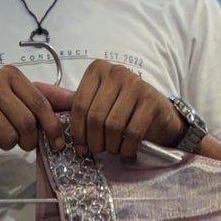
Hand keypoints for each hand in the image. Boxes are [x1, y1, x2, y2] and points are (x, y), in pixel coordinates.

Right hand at [0, 65, 66, 159]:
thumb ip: (48, 100)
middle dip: (27, 140)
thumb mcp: (20, 100)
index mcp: (11, 74)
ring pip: (9, 136)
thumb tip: (77, 100)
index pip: (40, 104)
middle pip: (27, 123)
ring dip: (7, 144)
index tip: (59, 143)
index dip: (53, 128)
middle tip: (21, 141)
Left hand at [69, 61, 184, 159]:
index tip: (81, 147)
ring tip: (113, 149)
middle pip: (95, 117)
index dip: (77, 131)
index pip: (79, 105)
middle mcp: (116, 72)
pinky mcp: (151, 101)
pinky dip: (127, 148)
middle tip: (98, 151)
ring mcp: (136, 84)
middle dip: (94, 141)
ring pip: (113, 126)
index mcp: (97, 69)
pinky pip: (132, 133)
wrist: (159, 113)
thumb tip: (61, 129)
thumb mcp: (100, 102)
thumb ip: (82, 109)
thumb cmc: (124, 110)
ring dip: (111, 146)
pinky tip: (126, 150)